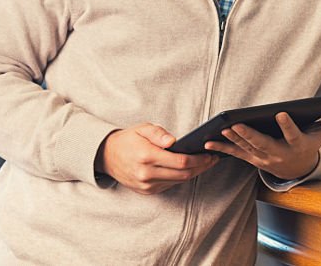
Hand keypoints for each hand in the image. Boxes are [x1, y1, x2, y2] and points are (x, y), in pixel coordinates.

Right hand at [98, 123, 217, 194]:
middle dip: (201, 167)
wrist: (107, 156)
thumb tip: (174, 141)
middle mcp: (146, 173)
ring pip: (178, 181)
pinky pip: (169, 185)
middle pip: (183, 174)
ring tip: (205, 163)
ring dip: (194, 173)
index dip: (199, 160)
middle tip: (213, 159)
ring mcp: (146, 185)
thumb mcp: (142, 128)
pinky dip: (181, 178)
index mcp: (147, 156)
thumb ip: (158, 133)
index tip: (210, 154)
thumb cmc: (128, 139)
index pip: (180, 162)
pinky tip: (190, 169)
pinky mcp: (146, 191)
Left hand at [204, 103, 320, 180]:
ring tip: (221, 128)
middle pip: (262, 144)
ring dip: (233, 139)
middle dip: (248, 134)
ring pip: (246, 149)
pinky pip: (235, 154)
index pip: (293, 136)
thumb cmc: (310, 145)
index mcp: (296, 146)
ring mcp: (263, 159)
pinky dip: (222, 148)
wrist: (297, 170)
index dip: (287, 126)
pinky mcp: (252, 159)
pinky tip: (208, 141)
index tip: (281, 113)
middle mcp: (278, 155)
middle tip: (236, 123)